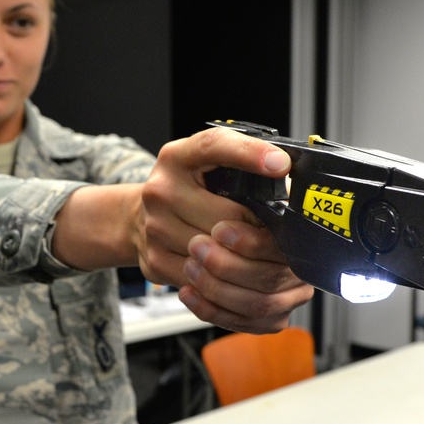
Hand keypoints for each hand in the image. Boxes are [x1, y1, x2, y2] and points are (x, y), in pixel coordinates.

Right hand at [137, 127, 313, 333]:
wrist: (136, 219)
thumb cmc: (184, 190)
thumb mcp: (204, 164)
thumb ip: (237, 164)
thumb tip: (287, 184)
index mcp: (177, 157)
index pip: (214, 146)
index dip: (250, 154)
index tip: (281, 164)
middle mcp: (161, 190)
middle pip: (227, 216)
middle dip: (258, 227)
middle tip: (277, 233)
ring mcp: (155, 228)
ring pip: (219, 251)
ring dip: (245, 256)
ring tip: (257, 252)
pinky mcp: (157, 261)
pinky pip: (206, 277)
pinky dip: (225, 277)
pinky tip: (233, 268)